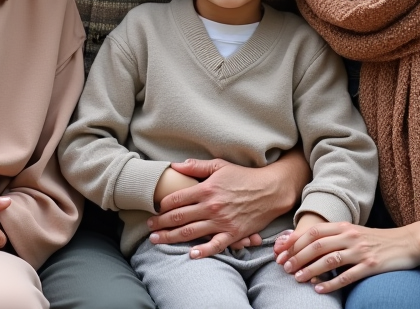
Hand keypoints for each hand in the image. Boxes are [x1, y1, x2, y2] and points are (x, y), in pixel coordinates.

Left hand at [146, 157, 297, 258]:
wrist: (270, 190)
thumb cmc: (244, 176)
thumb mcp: (220, 166)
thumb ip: (196, 166)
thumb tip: (174, 165)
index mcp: (206, 189)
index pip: (176, 199)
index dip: (161, 205)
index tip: (153, 209)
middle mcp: (211, 207)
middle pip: (179, 218)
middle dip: (160, 224)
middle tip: (149, 228)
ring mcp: (222, 222)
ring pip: (191, 233)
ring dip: (171, 237)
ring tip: (157, 240)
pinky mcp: (233, 234)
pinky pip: (215, 246)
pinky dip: (203, 251)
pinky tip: (191, 254)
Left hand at [274, 215, 419, 293]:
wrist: (406, 243)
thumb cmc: (376, 239)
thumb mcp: (353, 232)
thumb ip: (333, 236)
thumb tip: (306, 244)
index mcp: (343, 226)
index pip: (313, 231)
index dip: (294, 242)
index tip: (281, 252)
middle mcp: (350, 236)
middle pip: (317, 245)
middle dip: (297, 257)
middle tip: (285, 268)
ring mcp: (361, 251)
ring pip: (329, 260)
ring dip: (310, 270)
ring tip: (297, 279)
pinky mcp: (371, 266)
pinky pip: (347, 276)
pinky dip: (331, 284)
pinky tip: (319, 290)